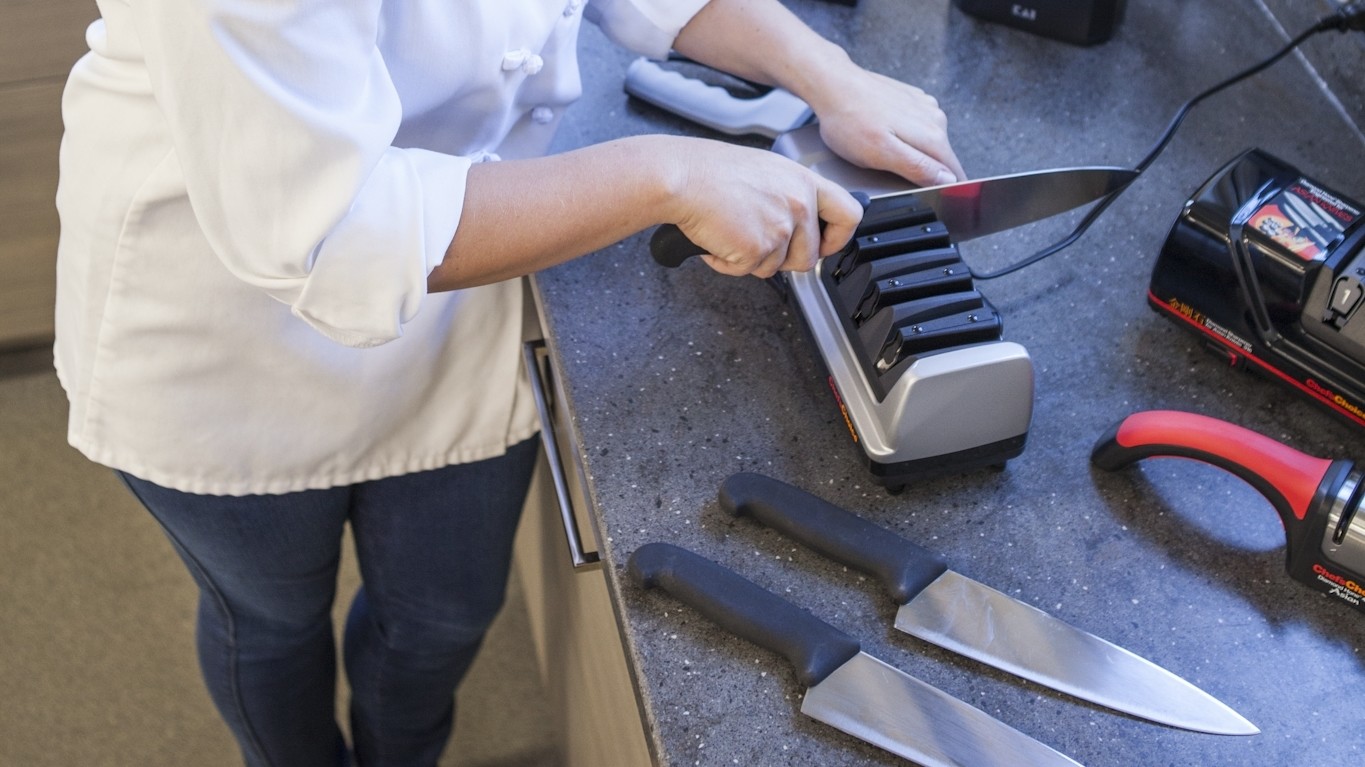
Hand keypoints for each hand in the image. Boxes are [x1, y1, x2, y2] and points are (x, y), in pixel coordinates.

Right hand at [665, 138, 863, 278]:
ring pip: (777, 268)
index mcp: (803, 181)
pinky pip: (748, 271)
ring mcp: (781, 228)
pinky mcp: (759, 248)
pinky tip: (717, 238)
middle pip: (809, 256)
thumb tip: (796, 225)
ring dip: (752, 260)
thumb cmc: (710, 171)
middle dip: (783, 259)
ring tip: (731, 232)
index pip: (849, 215)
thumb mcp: (765, 172)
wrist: (681, 178)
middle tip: (758, 244)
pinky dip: (728, 262)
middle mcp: (798, 203)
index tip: (823, 244)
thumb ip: (788, 197)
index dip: (837, 238)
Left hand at [807, 65, 966, 187]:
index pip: (954, 173)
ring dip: (914, 153)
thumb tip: (948, 179)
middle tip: (893, 173)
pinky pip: (917, 127)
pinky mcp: (912, 99)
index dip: (945, 189)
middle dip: (925, 172)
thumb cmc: (849, 121)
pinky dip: (905, 136)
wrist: (833, 84)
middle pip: (942, 159)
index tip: (931, 197)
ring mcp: (924, 106)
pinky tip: (884, 134)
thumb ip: (918, 168)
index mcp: (933, 135)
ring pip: (929, 143)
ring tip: (884, 151)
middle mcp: (935, 118)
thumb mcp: (882, 154)